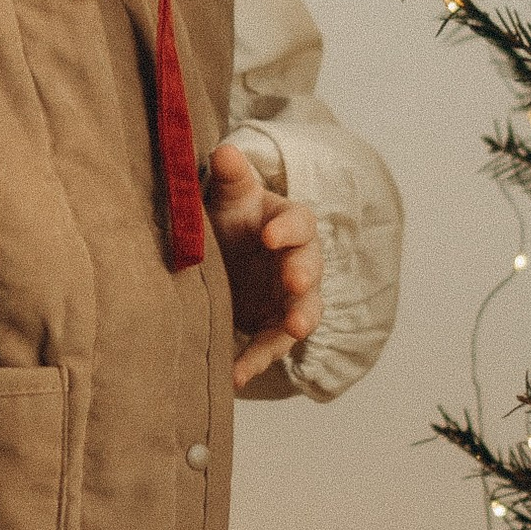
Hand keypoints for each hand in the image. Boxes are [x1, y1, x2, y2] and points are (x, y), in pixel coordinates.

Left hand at [207, 139, 323, 392]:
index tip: (270, 235)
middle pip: (310, 267)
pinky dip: (254, 361)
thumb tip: (225, 152)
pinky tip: (235, 377)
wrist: (220, 254)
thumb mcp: (227, 196)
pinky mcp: (273, 328)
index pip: (299, 222)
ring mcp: (290, 298)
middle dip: (303, 275)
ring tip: (294, 329)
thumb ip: (230, 176)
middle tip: (294, 281)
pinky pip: (269, 346)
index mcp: (288, 224)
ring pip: (304, 310)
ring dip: (299, 320)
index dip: (288, 228)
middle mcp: (298, 261)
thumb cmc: (228, 218)